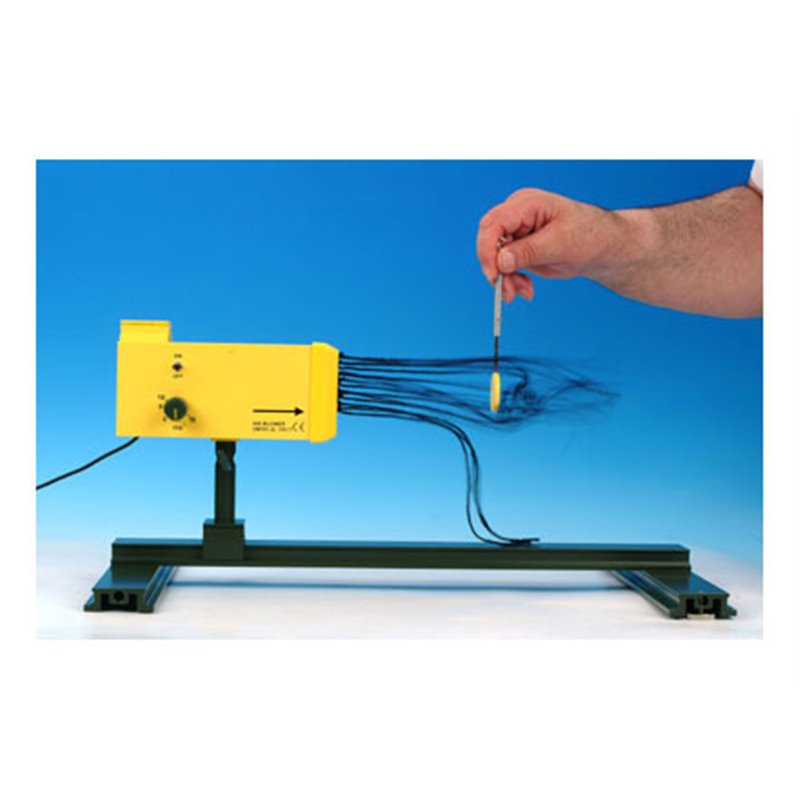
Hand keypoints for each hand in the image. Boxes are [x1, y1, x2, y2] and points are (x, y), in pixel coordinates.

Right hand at [476, 188, 629, 301]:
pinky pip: (504, 267)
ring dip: (506, 279)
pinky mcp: (519, 249)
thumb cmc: (589, 236)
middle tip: (507, 292)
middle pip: (490, 241)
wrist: (602, 248)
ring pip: (495, 258)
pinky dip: (512, 281)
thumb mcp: (560, 244)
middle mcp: (517, 216)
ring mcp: (517, 233)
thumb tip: (501, 261)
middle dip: (496, 269)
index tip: (494, 275)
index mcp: (526, 204)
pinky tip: (527, 289)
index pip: (494, 223)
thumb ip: (529, 251)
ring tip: (524, 292)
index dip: (488, 249)